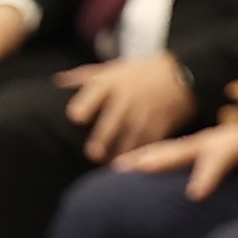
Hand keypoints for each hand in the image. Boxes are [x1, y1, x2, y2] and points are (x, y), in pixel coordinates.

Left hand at [57, 51, 199, 162]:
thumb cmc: (139, 74)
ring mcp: (143, 115)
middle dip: (100, 140)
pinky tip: (129, 168)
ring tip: (107, 167)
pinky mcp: (160, 128)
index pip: (93, 94)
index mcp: (110, 83)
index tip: (76, 117)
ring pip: (128, 140)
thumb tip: (57, 81)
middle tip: (91, 154)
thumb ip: (85, 76)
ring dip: (118, 155)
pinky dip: (138, 158)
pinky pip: (147, 146)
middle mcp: (126, 99)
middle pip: (110, 123)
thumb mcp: (113, 68)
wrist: (180, 75)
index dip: (83, 106)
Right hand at [124, 108, 237, 199]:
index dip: (207, 174)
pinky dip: (140, 158)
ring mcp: (195, 142)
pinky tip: (120, 168)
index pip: (218, 157)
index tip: (195, 193)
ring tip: (117, 168)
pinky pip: (161, 152)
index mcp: (233, 141)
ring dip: (140, 157)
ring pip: (164, 149)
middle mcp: (208, 139)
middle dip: (159, 159)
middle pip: (180, 148)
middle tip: (137, 170)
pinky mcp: (188, 149)